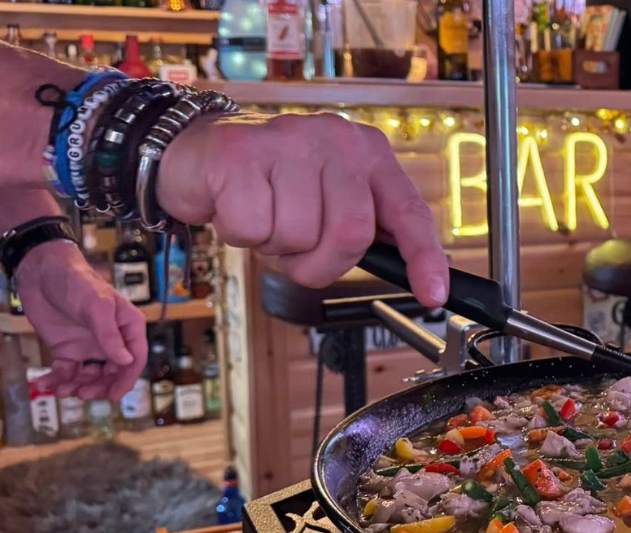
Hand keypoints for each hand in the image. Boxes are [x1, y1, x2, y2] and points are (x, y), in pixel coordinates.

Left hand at [15, 241, 146, 399]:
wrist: (40, 271)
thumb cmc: (76, 282)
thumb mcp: (96, 307)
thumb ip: (110, 335)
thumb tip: (126, 362)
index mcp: (127, 328)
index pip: (135, 359)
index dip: (126, 379)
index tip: (114, 396)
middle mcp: (111, 340)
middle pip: (113, 373)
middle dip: (99, 386)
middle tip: (83, 394)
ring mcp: (88, 345)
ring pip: (90, 376)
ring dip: (78, 386)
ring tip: (63, 390)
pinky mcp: (66, 348)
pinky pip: (65, 371)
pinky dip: (56, 380)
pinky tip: (45, 384)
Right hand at [156, 112, 449, 307]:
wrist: (197, 151)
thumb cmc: (271, 184)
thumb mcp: (328, 197)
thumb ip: (365, 226)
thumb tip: (406, 270)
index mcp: (368, 153)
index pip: (408, 211)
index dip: (424, 257)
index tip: (432, 294)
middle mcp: (336, 140)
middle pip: (351, 234)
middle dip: (322, 262)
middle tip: (296, 250)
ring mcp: (288, 141)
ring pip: (298, 236)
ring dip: (275, 247)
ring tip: (264, 217)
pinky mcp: (241, 154)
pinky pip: (252, 229)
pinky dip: (240, 235)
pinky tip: (235, 207)